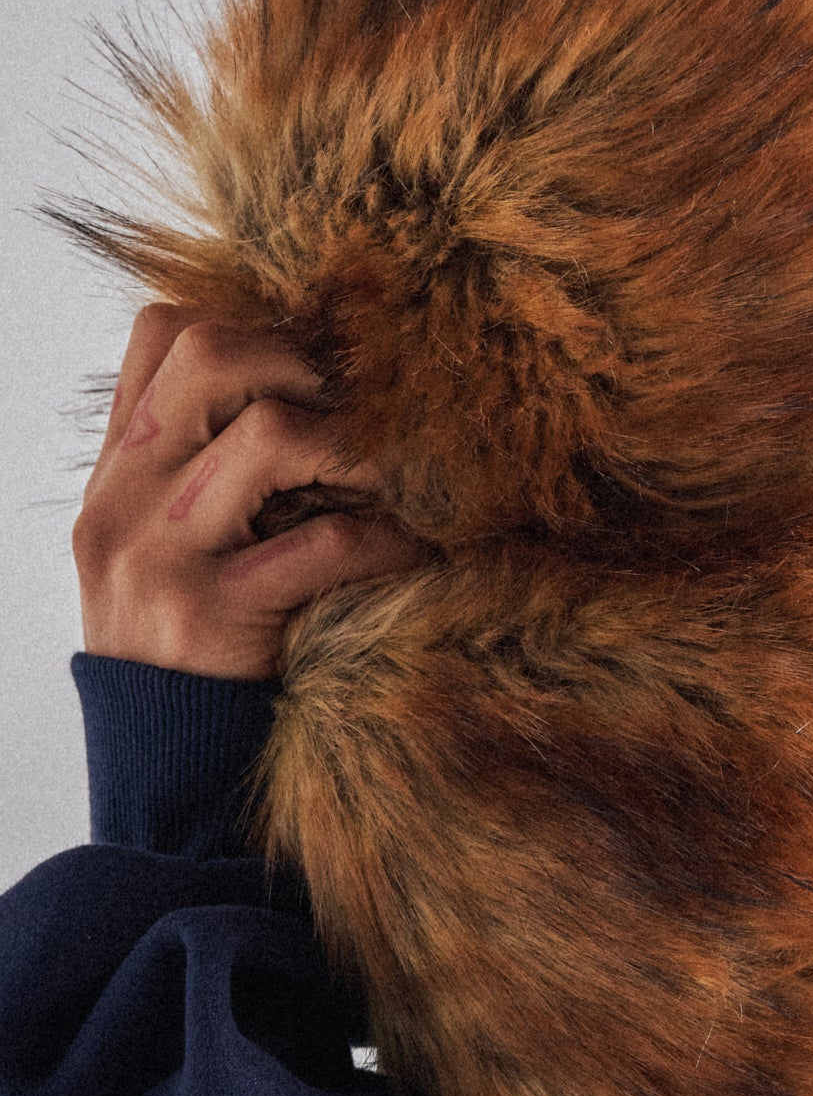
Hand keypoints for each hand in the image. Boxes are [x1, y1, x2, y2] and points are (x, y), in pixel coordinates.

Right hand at [74, 308, 423, 679]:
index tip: (316, 361)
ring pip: (270, 437)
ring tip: (402, 475)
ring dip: (359, 447)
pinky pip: (323, 546)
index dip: (248, 323)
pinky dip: (385, 542)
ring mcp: (161, 556)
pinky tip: (413, 554)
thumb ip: (202, 475)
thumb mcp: (166, 551)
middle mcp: (125, 501)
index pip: (158, 334)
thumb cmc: (186, 654)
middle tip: (367, 402)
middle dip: (307, 361)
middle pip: (210, 354)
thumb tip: (303, 395)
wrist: (163, 772)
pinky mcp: (212, 617)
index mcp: (116, 473)